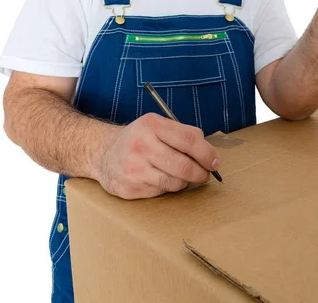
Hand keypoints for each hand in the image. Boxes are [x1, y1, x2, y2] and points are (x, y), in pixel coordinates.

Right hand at [94, 113, 220, 199]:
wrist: (102, 152)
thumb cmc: (138, 138)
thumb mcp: (156, 126)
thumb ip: (181, 135)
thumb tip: (211, 154)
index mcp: (152, 125)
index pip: (189, 140)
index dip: (207, 153)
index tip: (215, 161)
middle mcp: (142, 145)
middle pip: (184, 165)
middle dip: (201, 173)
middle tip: (206, 175)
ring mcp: (135, 168)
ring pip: (175, 182)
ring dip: (185, 182)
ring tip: (183, 176)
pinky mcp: (130, 187)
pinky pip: (161, 192)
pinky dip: (168, 188)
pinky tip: (161, 179)